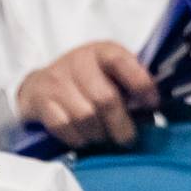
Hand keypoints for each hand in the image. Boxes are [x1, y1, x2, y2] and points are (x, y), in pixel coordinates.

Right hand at [16, 40, 157, 147]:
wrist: (39, 85)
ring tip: (103, 138)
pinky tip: (82, 138)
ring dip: (98, 134)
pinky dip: (77, 138)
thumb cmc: (86, 83)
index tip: (152, 105)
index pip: (122, 62)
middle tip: (127, 139)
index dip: (141, 85)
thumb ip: (131, 90)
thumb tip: (151, 114)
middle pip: (105, 99)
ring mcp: (57, 80)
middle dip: (120, 125)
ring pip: (84, 116)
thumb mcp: (109, 76)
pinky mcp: (40, 99)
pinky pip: (63, 126)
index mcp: (102, 51)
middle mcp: (78, 61)